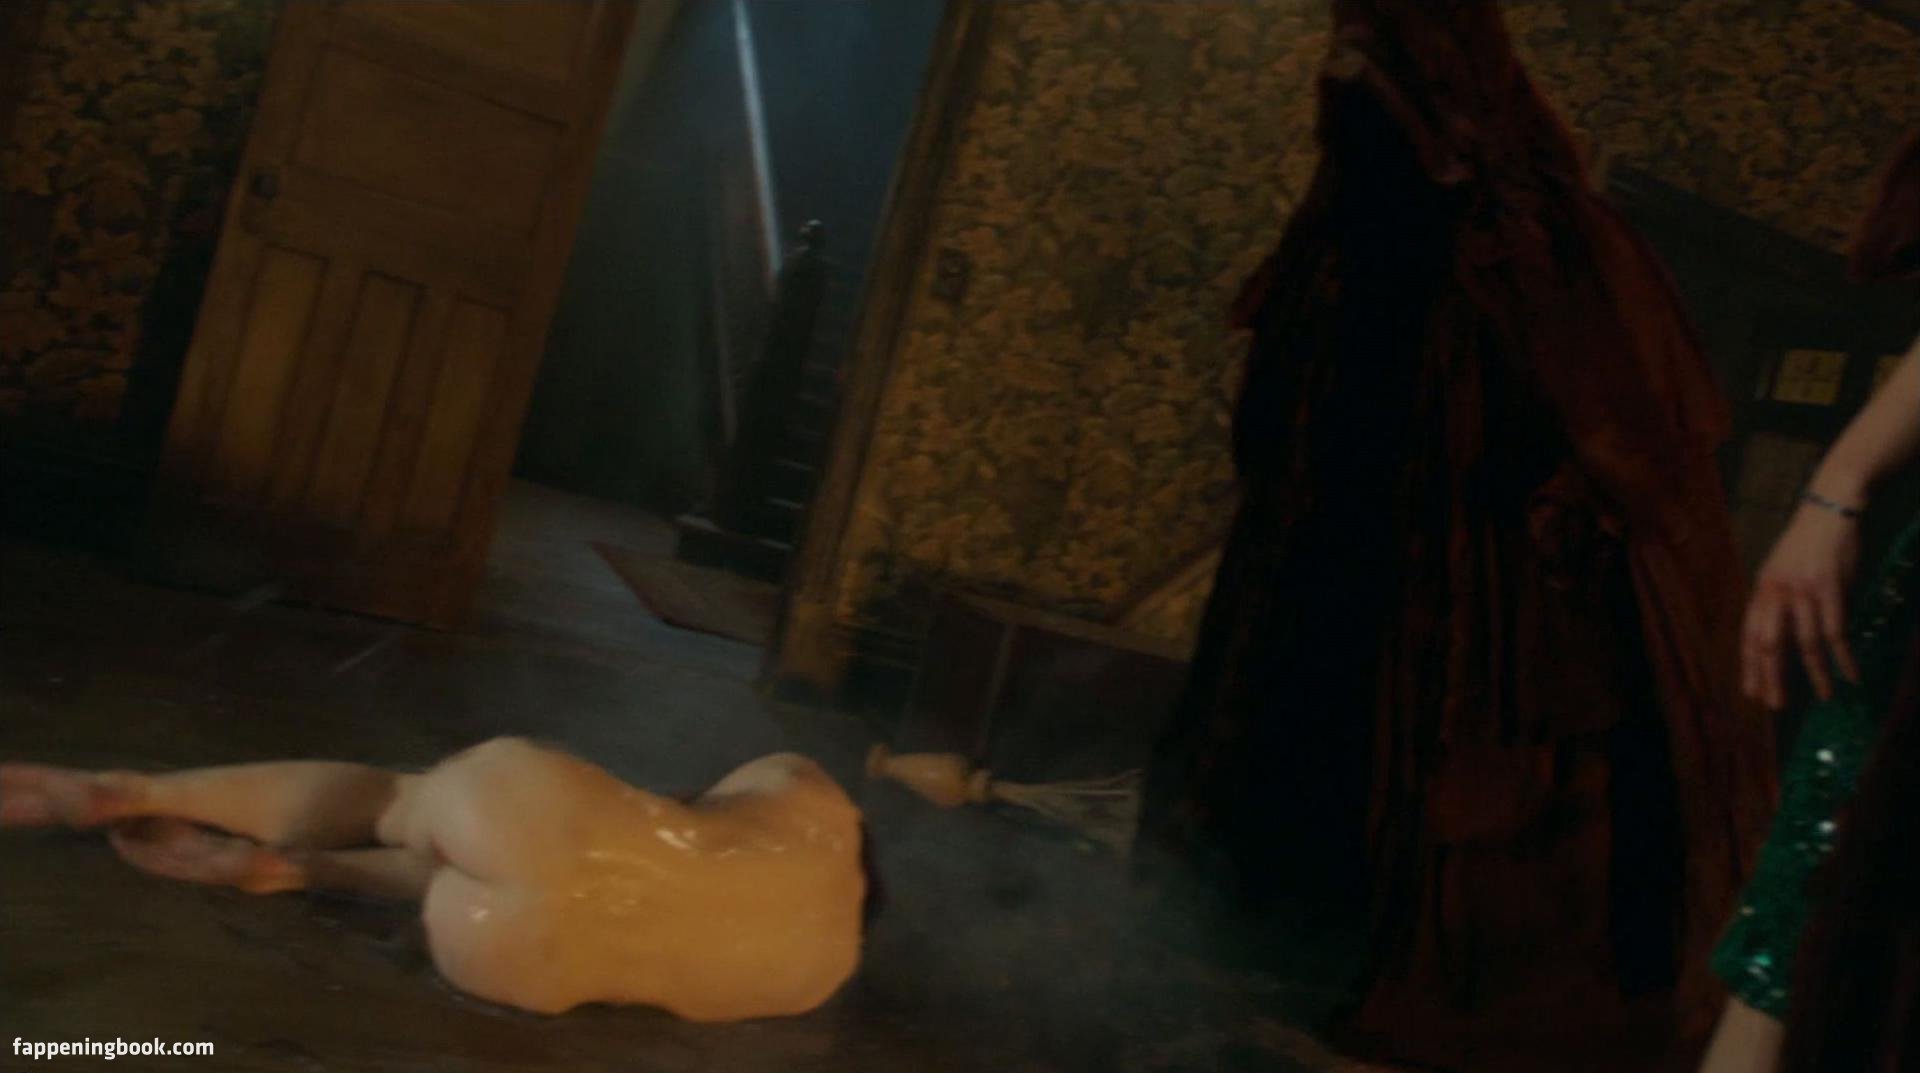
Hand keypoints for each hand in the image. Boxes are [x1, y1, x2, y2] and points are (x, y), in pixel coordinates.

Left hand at [1742, 502, 1862, 709]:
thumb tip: (1778, 637)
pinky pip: (1836, 631)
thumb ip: (1776, 602)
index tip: (1751, 692)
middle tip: (1777, 705)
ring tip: (1825, 697)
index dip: (1750, 666)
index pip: (1749, 636)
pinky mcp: (1830, 588)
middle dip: (1773, 677)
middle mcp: (1776, 593)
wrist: (1829, 509)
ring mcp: (1803, 591)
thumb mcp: (1779, 571)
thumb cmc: (1806, 544)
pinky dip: (1844, 656)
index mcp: (1761, 590)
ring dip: (1816, 674)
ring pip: (1806, 643)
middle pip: (1769, 644)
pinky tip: (1851, 674)